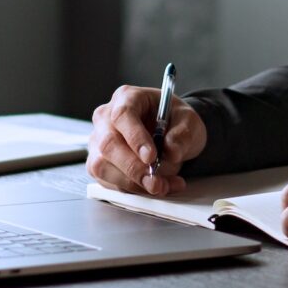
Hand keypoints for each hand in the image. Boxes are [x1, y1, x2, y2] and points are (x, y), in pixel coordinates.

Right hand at [87, 84, 206, 196]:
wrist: (171, 132)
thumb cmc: (174, 120)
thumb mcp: (188, 121)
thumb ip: (182, 134)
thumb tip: (171, 152)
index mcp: (127, 97)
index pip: (122, 115)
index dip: (135, 137)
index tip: (151, 157)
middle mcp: (106, 118)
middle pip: (108, 144)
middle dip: (133, 168)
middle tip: (156, 181)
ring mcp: (99, 141)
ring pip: (102, 166)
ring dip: (133, 183)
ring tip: (162, 186)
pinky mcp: (99, 163)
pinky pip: (108, 181)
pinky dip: (132, 190)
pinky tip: (155, 187)